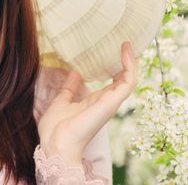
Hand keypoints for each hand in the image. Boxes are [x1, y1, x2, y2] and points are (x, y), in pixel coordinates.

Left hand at [37, 41, 138, 161]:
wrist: (56, 143)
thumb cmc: (57, 128)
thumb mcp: (62, 101)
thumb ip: (69, 88)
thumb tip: (74, 73)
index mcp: (95, 102)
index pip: (112, 83)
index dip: (116, 67)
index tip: (114, 51)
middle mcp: (105, 102)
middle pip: (124, 80)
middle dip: (128, 63)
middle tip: (126, 44)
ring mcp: (110, 102)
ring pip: (129, 80)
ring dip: (131, 62)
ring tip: (128, 44)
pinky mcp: (111, 102)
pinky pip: (128, 82)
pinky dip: (129, 67)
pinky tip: (125, 52)